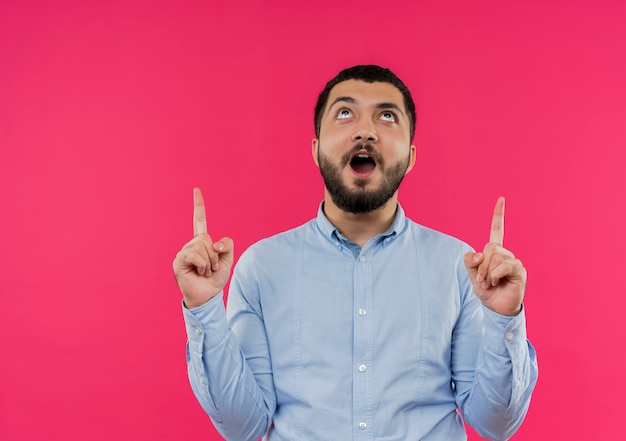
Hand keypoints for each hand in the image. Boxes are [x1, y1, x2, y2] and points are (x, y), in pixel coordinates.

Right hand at [173, 188, 233, 307]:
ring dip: (209, 262)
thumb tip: (214, 244)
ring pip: (202, 246)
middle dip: (214, 255)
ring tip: (205, 272)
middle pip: (206, 237)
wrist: (208, 296)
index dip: (198, 205)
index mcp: (202, 242)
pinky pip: (195, 255)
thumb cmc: (215, 279)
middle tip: (212, 268)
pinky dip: (202, 264)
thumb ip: (227, 246)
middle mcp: (191, 244)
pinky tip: (198, 273)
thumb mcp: (227, 260)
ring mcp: (183, 252)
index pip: (199, 220)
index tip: (196, 190)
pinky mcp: (178, 261)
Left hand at [463, 197, 526, 315]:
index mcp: (494, 252)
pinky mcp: (519, 270)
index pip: (497, 229)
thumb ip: (470, 262)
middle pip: (489, 247)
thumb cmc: (486, 291)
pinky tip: (497, 282)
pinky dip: (494, 275)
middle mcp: (505, 253)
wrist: (496, 308)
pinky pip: (503, 265)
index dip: (498, 215)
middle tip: (481, 280)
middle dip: (481, 265)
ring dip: (486, 273)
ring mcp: (513, 261)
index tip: (501, 199)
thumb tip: (478, 254)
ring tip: (490, 283)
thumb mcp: (472, 275)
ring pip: (494, 257)